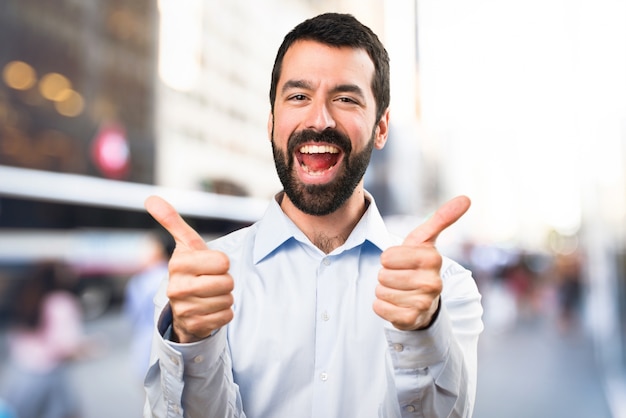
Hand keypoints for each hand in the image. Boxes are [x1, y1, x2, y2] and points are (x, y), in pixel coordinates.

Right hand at [145, 195, 234, 342]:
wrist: (184, 305)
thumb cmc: (191, 269)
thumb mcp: (186, 244)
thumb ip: (172, 221)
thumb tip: (151, 199)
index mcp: (177, 264)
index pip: (222, 262)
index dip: (222, 263)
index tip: (211, 265)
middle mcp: (177, 287)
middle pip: (226, 282)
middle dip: (225, 281)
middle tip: (212, 281)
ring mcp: (184, 309)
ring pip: (227, 300)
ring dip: (225, 297)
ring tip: (211, 295)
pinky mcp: (193, 326)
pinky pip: (226, 316)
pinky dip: (224, 313)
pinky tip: (211, 309)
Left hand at [373, 196, 470, 330]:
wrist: (423, 300)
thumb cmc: (419, 265)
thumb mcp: (425, 240)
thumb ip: (441, 218)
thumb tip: (466, 198)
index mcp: (434, 259)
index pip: (387, 256)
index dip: (388, 259)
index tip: (402, 262)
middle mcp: (433, 282)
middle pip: (383, 275)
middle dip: (386, 276)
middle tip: (400, 278)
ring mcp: (424, 303)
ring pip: (381, 291)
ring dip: (384, 291)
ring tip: (399, 291)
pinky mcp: (412, 320)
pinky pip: (380, 308)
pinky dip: (381, 306)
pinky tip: (395, 304)